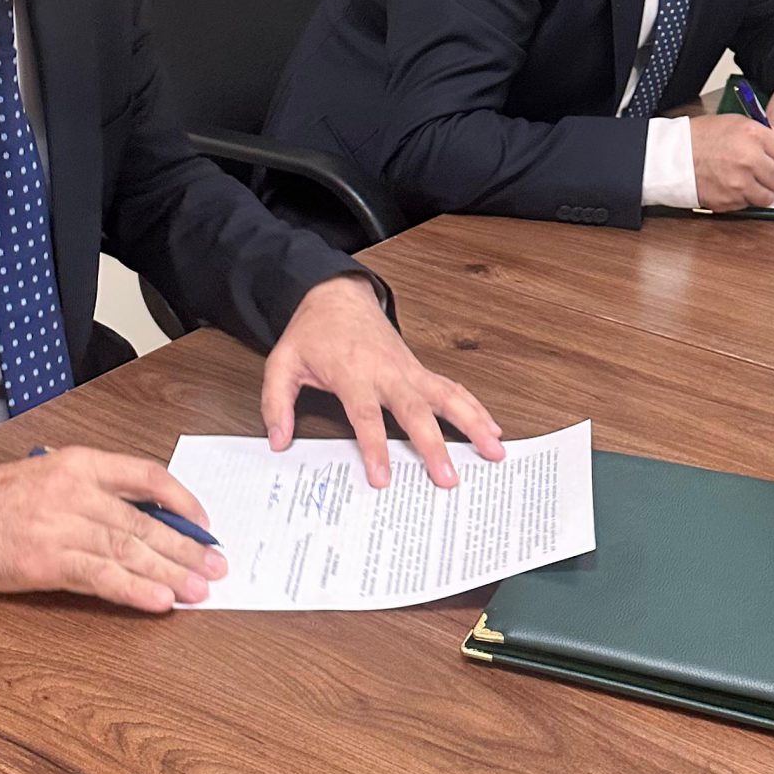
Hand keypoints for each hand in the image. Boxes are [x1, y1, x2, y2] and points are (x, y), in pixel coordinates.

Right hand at [0, 447, 225, 611]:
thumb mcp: (51, 475)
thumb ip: (96, 492)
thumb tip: (150, 522)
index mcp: (80, 462)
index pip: (146, 475)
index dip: (182, 501)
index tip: (206, 524)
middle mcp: (75, 490)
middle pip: (144, 521)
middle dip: (187, 547)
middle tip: (217, 566)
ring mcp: (60, 526)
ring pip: (128, 550)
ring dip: (169, 573)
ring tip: (199, 589)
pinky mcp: (44, 561)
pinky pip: (100, 577)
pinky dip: (134, 590)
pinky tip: (159, 600)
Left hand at [262, 276, 505, 490]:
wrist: (338, 296)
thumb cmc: (313, 333)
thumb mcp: (282, 363)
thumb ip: (277, 402)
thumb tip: (279, 440)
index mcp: (353, 372)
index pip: (366, 415)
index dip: (374, 447)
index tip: (382, 478)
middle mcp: (388, 372)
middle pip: (415, 410)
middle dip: (434, 445)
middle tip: (448, 477)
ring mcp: (408, 370)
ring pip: (447, 396)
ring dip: (473, 423)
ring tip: (496, 450)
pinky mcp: (419, 370)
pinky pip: (452, 388)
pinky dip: (475, 407)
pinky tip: (493, 428)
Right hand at [686, 110, 773, 211]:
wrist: (673, 156)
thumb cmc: (699, 138)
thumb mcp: (735, 123)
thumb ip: (762, 135)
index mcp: (753, 135)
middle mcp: (749, 159)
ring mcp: (740, 183)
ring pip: (770, 196)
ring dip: (768, 191)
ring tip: (759, 184)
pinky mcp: (730, 200)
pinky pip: (750, 204)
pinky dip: (749, 198)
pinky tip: (740, 187)